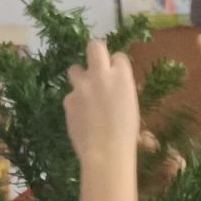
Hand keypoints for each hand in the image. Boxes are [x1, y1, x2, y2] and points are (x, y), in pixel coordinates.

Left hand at [65, 40, 144, 200]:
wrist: (105, 153)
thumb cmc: (126, 135)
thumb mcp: (132, 108)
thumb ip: (123, 91)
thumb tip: (119, 88)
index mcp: (122, 76)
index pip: (118, 56)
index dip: (116, 65)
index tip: (115, 74)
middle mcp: (101, 75)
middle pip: (94, 47)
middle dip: (95, 52)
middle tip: (96, 66)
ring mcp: (81, 86)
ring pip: (75, 69)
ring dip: (79, 77)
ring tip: (84, 92)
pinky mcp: (68, 100)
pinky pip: (70, 96)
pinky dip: (75, 104)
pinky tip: (81, 118)